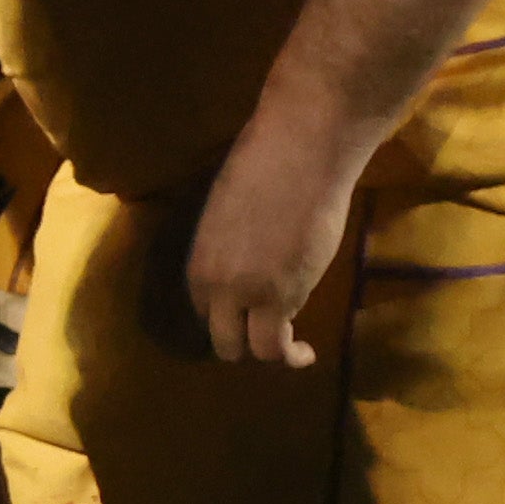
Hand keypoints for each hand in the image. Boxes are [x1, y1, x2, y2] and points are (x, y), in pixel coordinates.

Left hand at [165, 127, 360, 373]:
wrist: (301, 149)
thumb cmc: (266, 165)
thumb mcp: (229, 213)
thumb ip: (231, 248)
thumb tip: (245, 261)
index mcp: (198, 260)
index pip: (204, 309)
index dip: (227, 315)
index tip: (248, 313)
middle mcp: (215, 284)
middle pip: (221, 337)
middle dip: (243, 340)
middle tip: (269, 333)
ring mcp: (248, 294)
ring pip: (253, 349)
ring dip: (270, 352)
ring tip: (292, 350)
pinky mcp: (286, 297)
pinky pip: (280, 344)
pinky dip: (292, 354)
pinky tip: (306, 351)